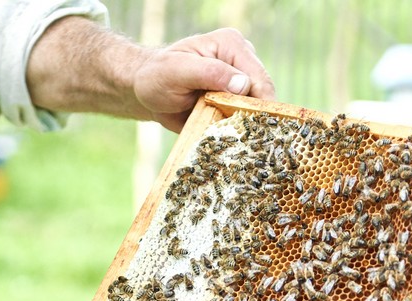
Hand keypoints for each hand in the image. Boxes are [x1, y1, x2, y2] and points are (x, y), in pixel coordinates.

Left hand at [133, 28, 276, 131]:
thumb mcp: (178, 71)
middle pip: (263, 95)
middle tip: (246, 140)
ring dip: (249, 126)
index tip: (253, 128)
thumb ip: (209, 73)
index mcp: (231, 46)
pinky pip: (247, 118)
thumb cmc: (158, 76)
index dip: (259, 103)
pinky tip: (235, 141)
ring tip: (241, 143)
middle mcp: (241, 62)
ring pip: (258, 109)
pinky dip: (242, 130)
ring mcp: (240, 83)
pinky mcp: (235, 100)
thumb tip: (243, 84)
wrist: (147, 93)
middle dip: (256, 117)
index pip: (258, 77)